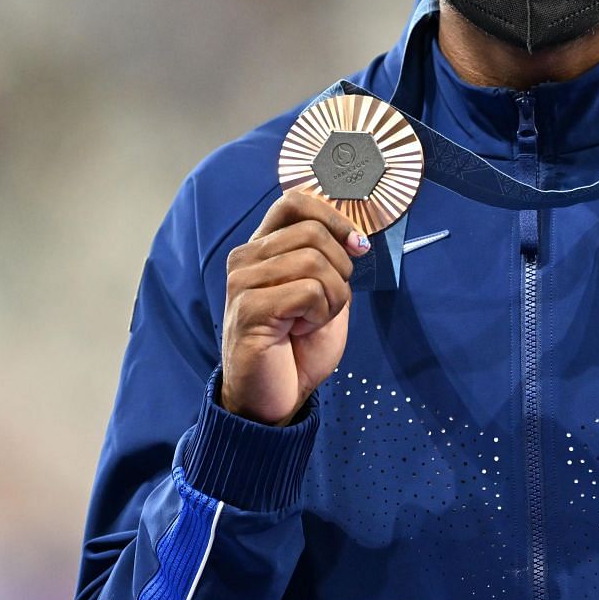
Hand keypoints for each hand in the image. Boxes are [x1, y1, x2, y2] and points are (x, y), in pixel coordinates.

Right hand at [219, 189, 372, 424]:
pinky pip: (308, 291)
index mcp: (262, 248)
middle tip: (327, 304)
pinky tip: (300, 331)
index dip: (335, 219)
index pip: (295, 203)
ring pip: (314, 261)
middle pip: (313, 233)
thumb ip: (331, 261)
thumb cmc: (298, 347)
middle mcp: (246, 258)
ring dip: (332, 298)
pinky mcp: (249, 308)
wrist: (276, 396)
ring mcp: (242, 282)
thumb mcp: (324, 294)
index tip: (357, 248)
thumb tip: (356, 238)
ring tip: (311, 321)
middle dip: (340, 270)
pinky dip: (320, 314)